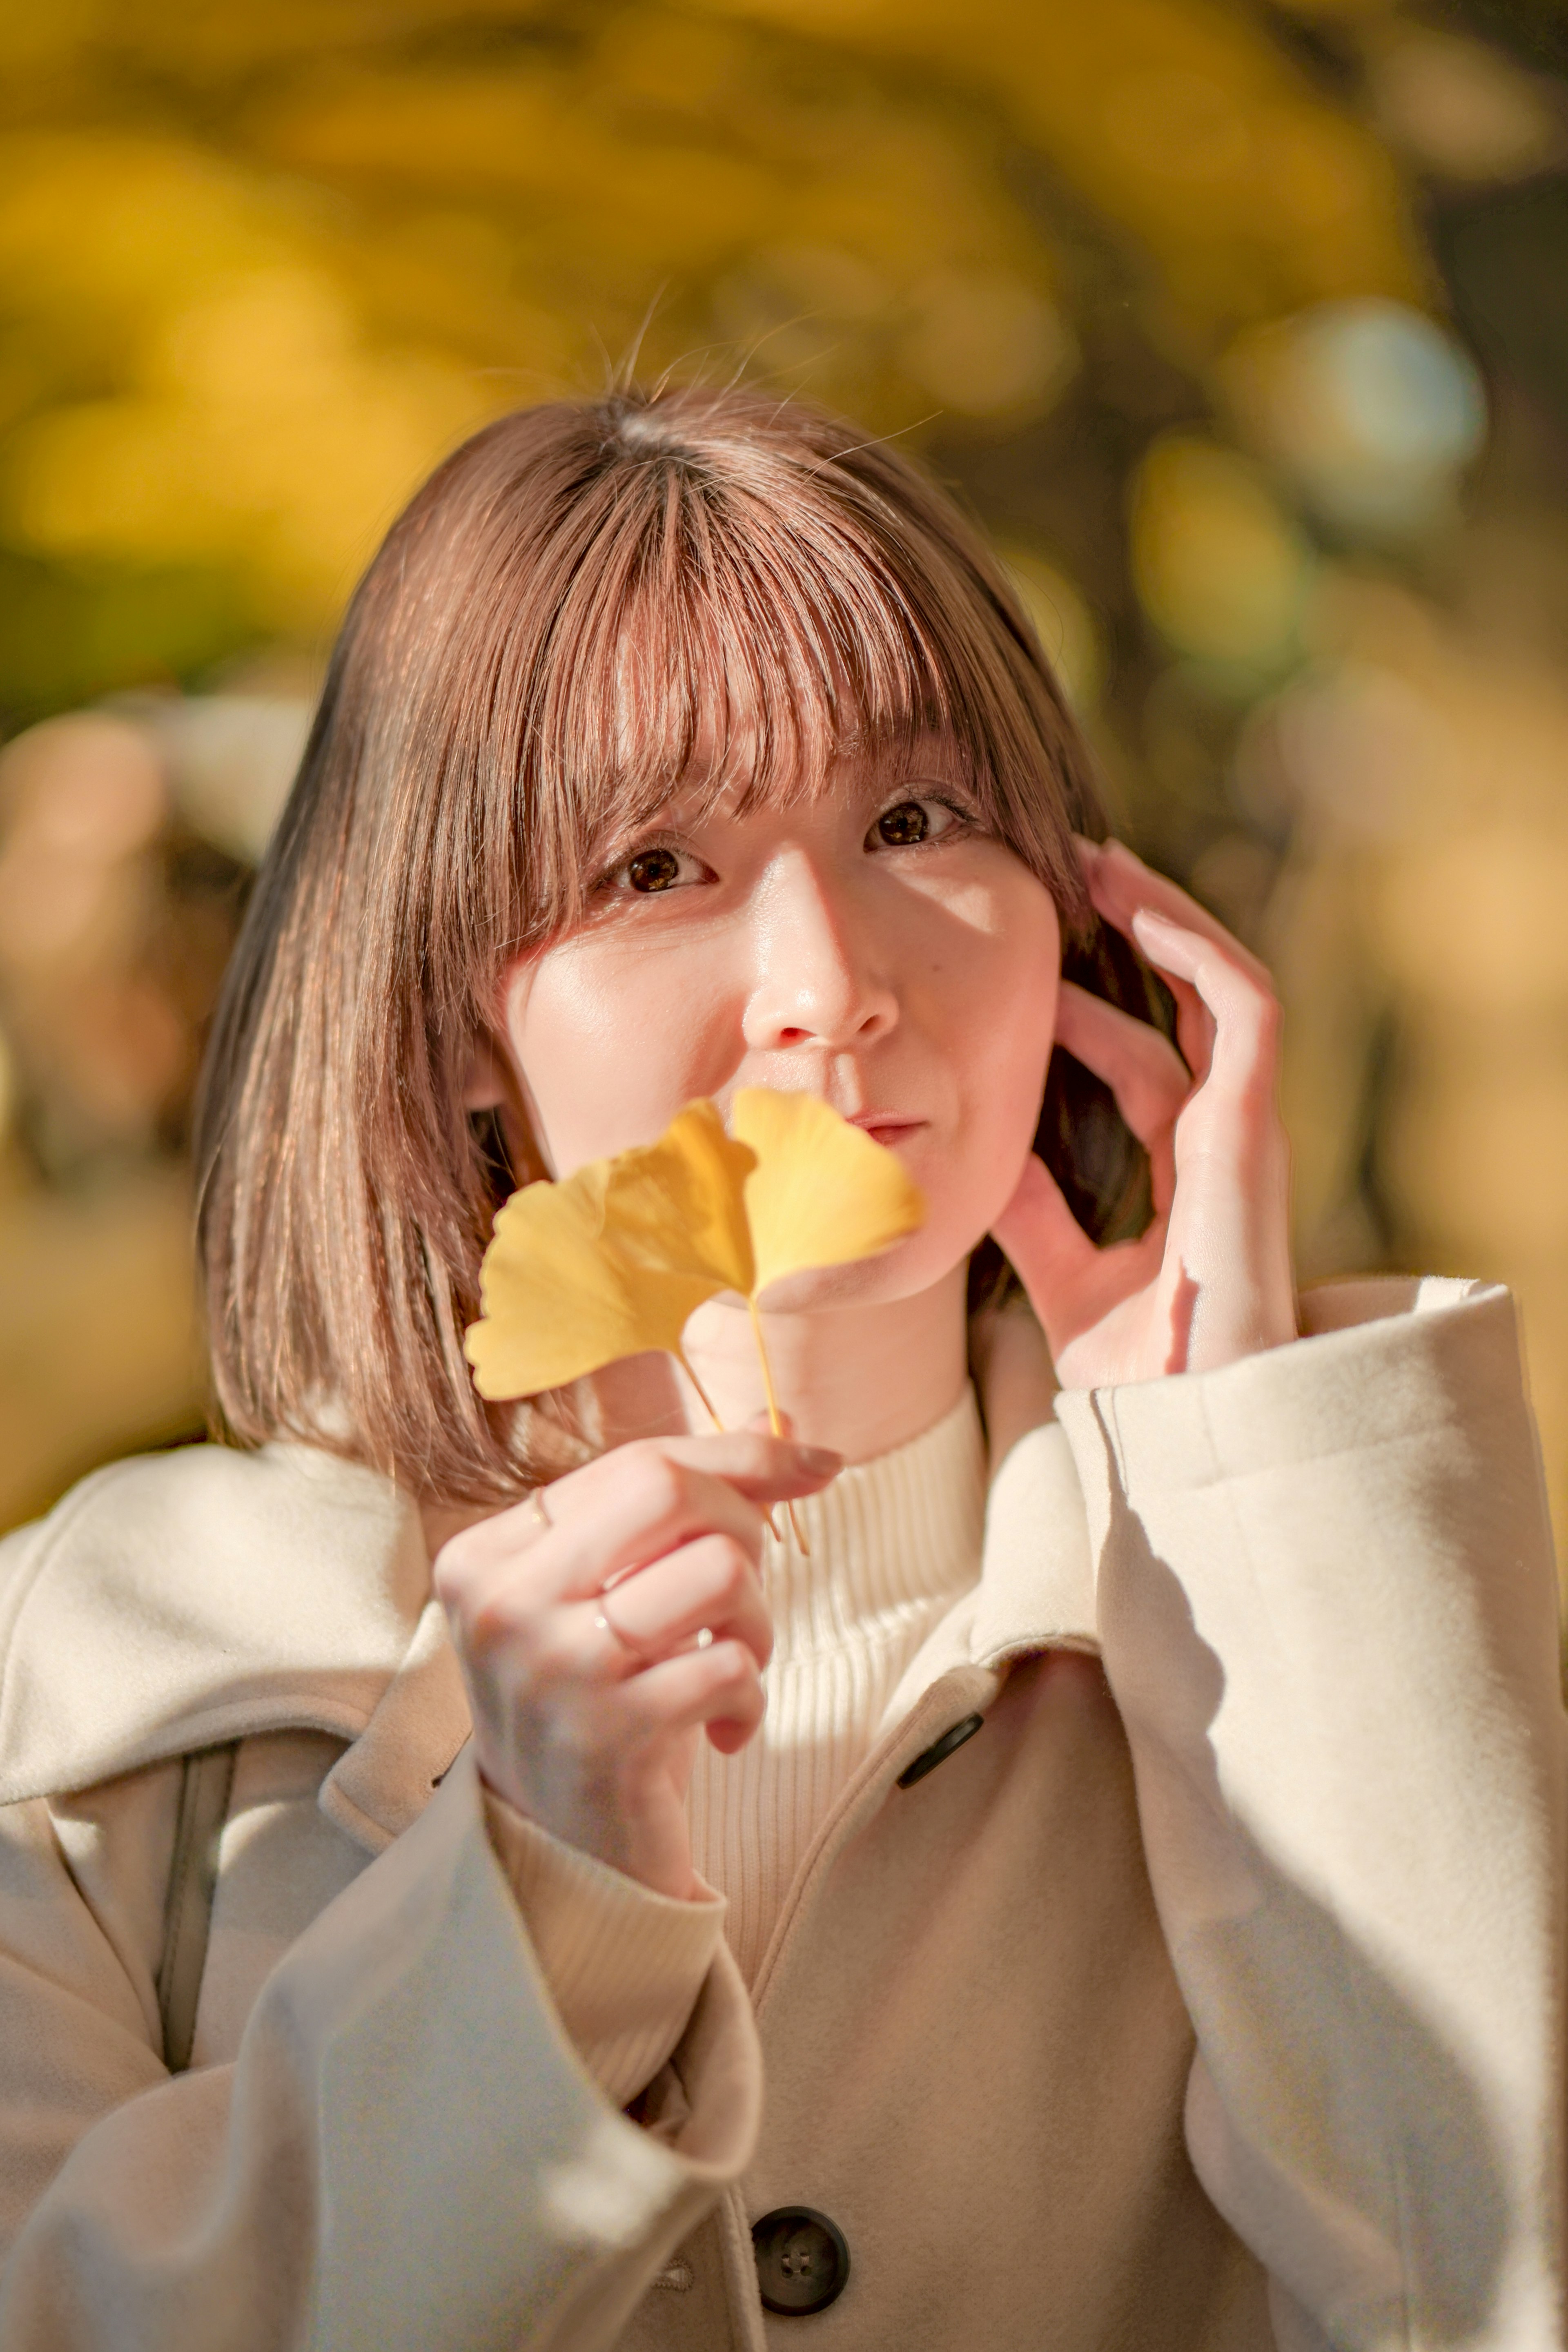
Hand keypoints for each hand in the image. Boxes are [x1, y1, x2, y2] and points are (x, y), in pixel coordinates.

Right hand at [433, 1433, 838, 1898]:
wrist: (565, 1852)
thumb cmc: (599, 1699)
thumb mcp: (615, 1592)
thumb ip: (684, 1503)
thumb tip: (789, 1429)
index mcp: (487, 1553)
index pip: (637, 1460)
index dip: (740, 1456)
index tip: (815, 1463)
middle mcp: (503, 1604)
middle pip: (669, 1489)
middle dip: (743, 1525)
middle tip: (739, 1590)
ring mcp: (553, 1671)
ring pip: (716, 1570)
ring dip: (755, 1618)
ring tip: (732, 1662)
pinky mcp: (608, 1736)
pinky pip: (733, 1666)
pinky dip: (750, 1698)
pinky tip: (721, 1729)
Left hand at [992, 837, 1294, 1387]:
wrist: (1189, 1428)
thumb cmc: (1142, 1380)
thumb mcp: (1064, 1281)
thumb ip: (1034, 1221)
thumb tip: (978, 1166)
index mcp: (1186, 1175)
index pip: (1146, 1065)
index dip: (1096, 1012)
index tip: (1033, 965)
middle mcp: (1223, 1142)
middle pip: (1188, 1010)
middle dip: (1137, 936)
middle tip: (1070, 874)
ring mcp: (1245, 1130)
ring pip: (1223, 988)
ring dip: (1168, 919)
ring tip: (1103, 863)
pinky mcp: (1254, 1124)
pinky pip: (1245, 1008)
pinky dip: (1199, 950)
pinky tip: (1145, 910)